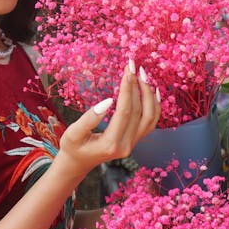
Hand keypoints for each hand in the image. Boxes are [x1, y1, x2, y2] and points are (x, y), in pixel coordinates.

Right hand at [55, 61, 160, 182]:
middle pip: (139, 112)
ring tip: (142, 73)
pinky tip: (153, 89)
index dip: (127, 89)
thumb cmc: (73, 146)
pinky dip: (155, 105)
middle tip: (132, 65)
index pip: (125, 112)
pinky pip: (151, 121)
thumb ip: (88, 119)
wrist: (78, 163)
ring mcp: (133, 143)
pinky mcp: (135, 140)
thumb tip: (108, 101)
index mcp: (111, 143)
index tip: (127, 70)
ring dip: (148, 93)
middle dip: (137, 86)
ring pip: (149, 116)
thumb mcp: (73, 133)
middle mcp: (127, 145)